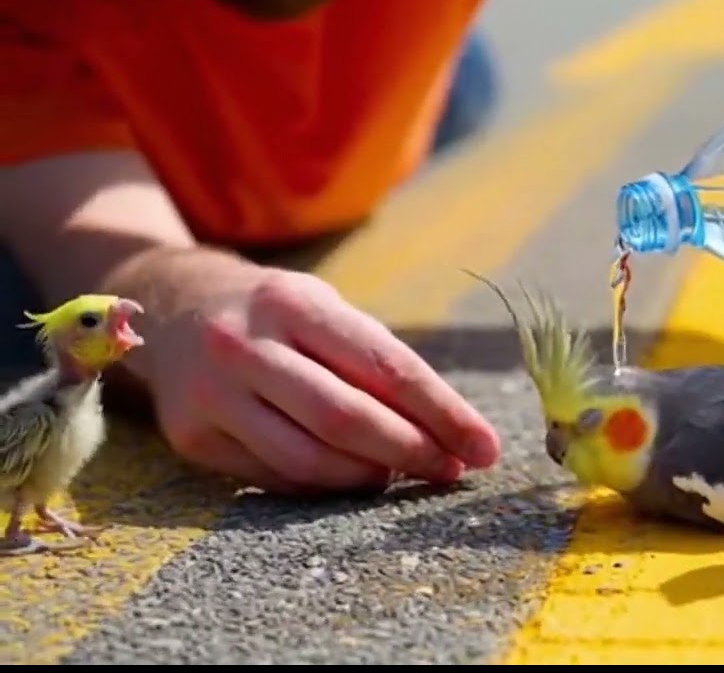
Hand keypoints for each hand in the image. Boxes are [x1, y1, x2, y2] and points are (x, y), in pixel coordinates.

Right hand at [136, 256, 500, 492]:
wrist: (172, 309)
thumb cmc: (279, 316)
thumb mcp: (327, 312)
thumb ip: (381, 362)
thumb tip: (452, 431)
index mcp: (293, 303)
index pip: (385, 366)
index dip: (443, 412)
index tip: (485, 446)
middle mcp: (245, 344)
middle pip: (345, 417)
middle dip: (412, 451)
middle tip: (452, 472)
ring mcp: (211, 393)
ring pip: (307, 459)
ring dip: (368, 478)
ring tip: (403, 475)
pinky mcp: (191, 437)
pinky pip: (273, 478)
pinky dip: (324, 486)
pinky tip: (353, 479)